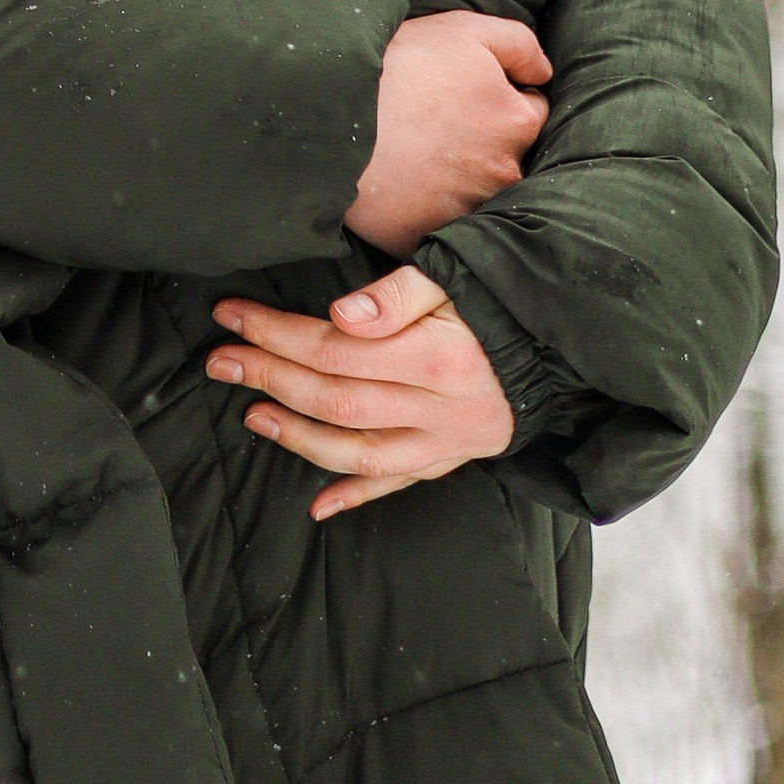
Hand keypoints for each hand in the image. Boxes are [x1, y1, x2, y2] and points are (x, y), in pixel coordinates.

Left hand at [205, 266, 513, 518]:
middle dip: (271, 379)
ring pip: (360, 452)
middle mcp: (438, 409)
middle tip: (220, 362)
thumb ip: (397, 294)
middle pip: (337, 400)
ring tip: (253, 415)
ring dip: (299, 438)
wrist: (562, 342)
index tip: (231, 318)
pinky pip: (398, 485)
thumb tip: (342, 317)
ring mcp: (445, 442)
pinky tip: (317, 506)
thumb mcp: (454, 277)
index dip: (277, 334)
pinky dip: (355, 497)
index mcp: (435, 356)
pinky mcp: (451, 460)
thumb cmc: (497, 301)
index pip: (336, 349)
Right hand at [345, 11, 550, 257]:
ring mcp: (466, 210)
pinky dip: (426, 209)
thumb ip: (521, 46)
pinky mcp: (428, 236)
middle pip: (506, 158)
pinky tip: (403, 186)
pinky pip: (436, 225)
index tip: (468, 96)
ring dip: (457, 179)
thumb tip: (543, 74)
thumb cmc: (400, 66)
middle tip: (439, 126)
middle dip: (484, 144)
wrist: (332, 113)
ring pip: (474, 193)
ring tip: (419, 156)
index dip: (502, 98)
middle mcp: (502, 173)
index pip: (532, 112)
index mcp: (517, 122)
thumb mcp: (466, 32)